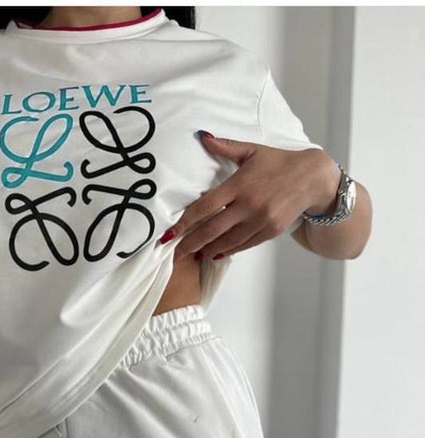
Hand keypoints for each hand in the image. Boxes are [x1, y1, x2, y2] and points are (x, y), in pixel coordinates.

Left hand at [161, 133, 339, 260]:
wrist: (312, 177)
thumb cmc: (279, 163)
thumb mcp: (252, 151)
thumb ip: (226, 146)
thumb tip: (202, 136)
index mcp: (239, 184)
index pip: (205, 207)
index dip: (185, 223)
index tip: (170, 234)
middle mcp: (248, 205)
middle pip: (212, 230)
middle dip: (190, 244)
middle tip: (174, 254)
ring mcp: (260, 220)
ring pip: (227, 242)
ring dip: (206, 250)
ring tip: (191, 255)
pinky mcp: (270, 231)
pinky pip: (243, 245)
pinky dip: (227, 250)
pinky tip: (214, 253)